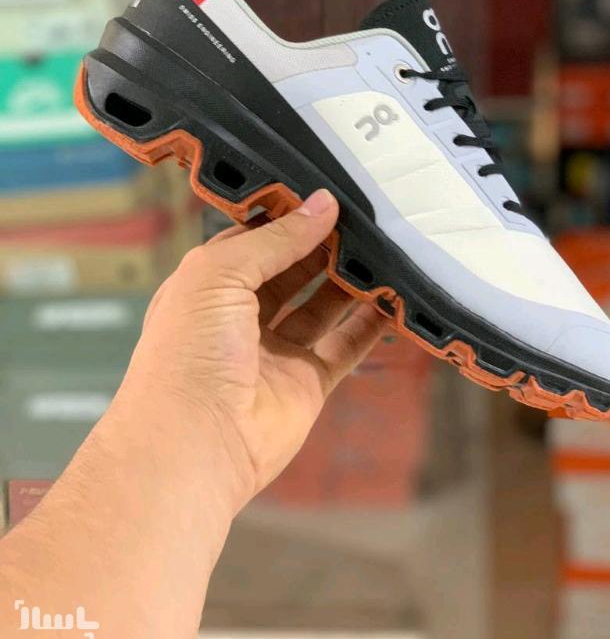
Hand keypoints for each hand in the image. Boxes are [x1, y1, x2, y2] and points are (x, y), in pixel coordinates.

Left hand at [120, 189, 386, 513]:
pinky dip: (371, 324)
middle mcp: (240, 316)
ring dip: (350, 279)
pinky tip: (393, 299)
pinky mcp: (307, 383)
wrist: (192, 444)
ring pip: (322, 305)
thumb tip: (323, 204)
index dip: (287, 216)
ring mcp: (275, 351)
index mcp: (209, 284)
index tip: (326, 194)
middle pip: (292, 269)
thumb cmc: (188, 352)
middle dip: (323, 244)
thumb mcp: (220, 273)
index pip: (254, 238)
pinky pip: (346, 346)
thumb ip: (275, 239)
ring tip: (384, 249)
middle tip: (364, 218)